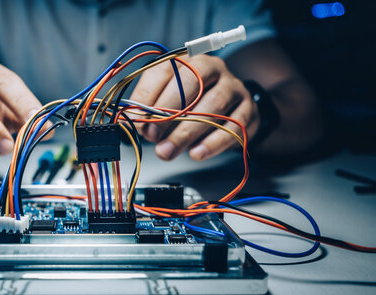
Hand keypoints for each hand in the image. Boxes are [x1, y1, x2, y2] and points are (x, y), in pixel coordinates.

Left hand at [130, 54, 259, 160]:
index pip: (165, 72)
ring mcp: (233, 87)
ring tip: (168, 151)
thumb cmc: (191, 101)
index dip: (148, 98)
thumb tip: (128, 120)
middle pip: (192, 86)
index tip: (137, 121)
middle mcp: (213, 68)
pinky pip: (233, 126)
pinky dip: (213, 142)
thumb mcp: (166, 97)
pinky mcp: (248, 110)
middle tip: (152, 138)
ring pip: (212, 107)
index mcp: (187, 60)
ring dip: (186, 133)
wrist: (230, 107)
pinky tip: (197, 153)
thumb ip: (147, 106)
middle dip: (169, 114)